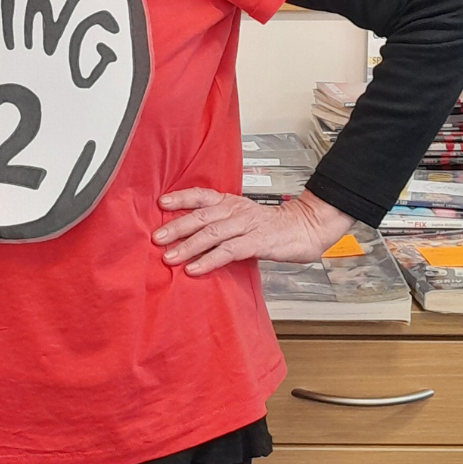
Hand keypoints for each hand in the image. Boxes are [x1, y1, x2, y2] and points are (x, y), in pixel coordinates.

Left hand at [154, 187, 355, 275]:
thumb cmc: (272, 226)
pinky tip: (195, 269)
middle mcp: (236, 210)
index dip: (181, 198)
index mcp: (231, 202)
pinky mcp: (257, 242)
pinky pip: (229, 251)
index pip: (201, 195)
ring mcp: (247, 225)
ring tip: (170, 257)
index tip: (161, 203)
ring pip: (212, 233)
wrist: (306, 228)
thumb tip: (191, 233)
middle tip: (157, 238)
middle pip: (201, 216)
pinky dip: (209, 260)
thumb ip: (221, 221)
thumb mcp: (243, 217)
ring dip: (188, 246)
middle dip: (177, 227)